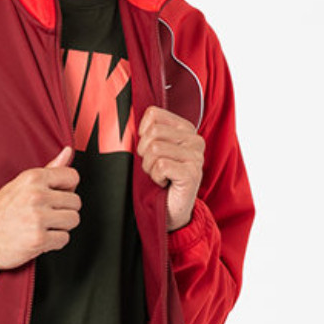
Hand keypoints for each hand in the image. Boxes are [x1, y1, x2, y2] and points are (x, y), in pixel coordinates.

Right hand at [0, 146, 80, 269]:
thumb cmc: (1, 211)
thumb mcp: (21, 184)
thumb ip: (49, 169)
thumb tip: (68, 152)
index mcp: (33, 178)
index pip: (72, 176)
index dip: (66, 188)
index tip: (55, 195)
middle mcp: (37, 196)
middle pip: (75, 201)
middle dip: (63, 210)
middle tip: (45, 214)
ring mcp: (38, 218)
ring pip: (73, 220)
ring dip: (61, 226)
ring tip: (43, 225)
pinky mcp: (39, 239)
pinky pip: (64, 239)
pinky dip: (54, 241)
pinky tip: (40, 236)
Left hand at [136, 107, 204, 230]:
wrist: (172, 209)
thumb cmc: (161, 178)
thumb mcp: (154, 150)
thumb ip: (148, 131)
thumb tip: (127, 117)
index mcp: (185, 129)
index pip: (154, 113)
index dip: (142, 133)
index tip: (149, 149)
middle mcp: (194, 140)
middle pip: (153, 132)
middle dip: (144, 153)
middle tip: (154, 166)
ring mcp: (196, 156)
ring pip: (155, 149)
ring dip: (150, 167)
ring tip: (159, 175)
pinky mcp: (192, 173)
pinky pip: (161, 166)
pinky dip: (156, 178)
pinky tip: (165, 183)